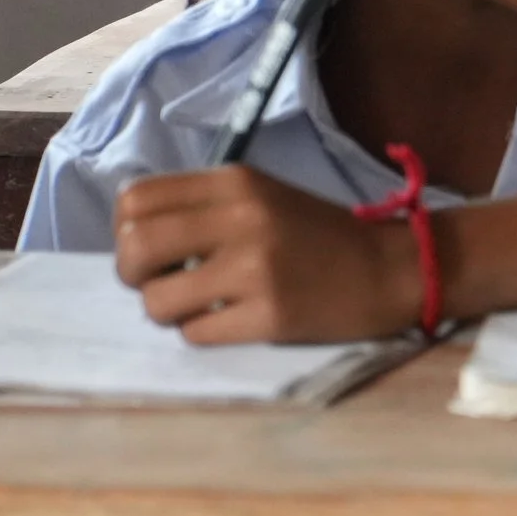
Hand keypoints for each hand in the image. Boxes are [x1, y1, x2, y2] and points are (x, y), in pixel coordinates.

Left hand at [114, 166, 419, 344]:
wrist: (390, 268)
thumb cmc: (318, 234)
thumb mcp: (262, 198)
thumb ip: (202, 205)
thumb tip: (131, 232)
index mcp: (236, 182)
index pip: (135, 200)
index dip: (126, 230)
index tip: (152, 248)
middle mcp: (242, 218)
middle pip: (135, 247)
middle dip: (132, 275)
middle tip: (159, 283)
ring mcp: (256, 268)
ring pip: (157, 301)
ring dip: (167, 311)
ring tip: (197, 306)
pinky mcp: (270, 315)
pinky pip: (196, 333)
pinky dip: (202, 332)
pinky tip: (230, 321)